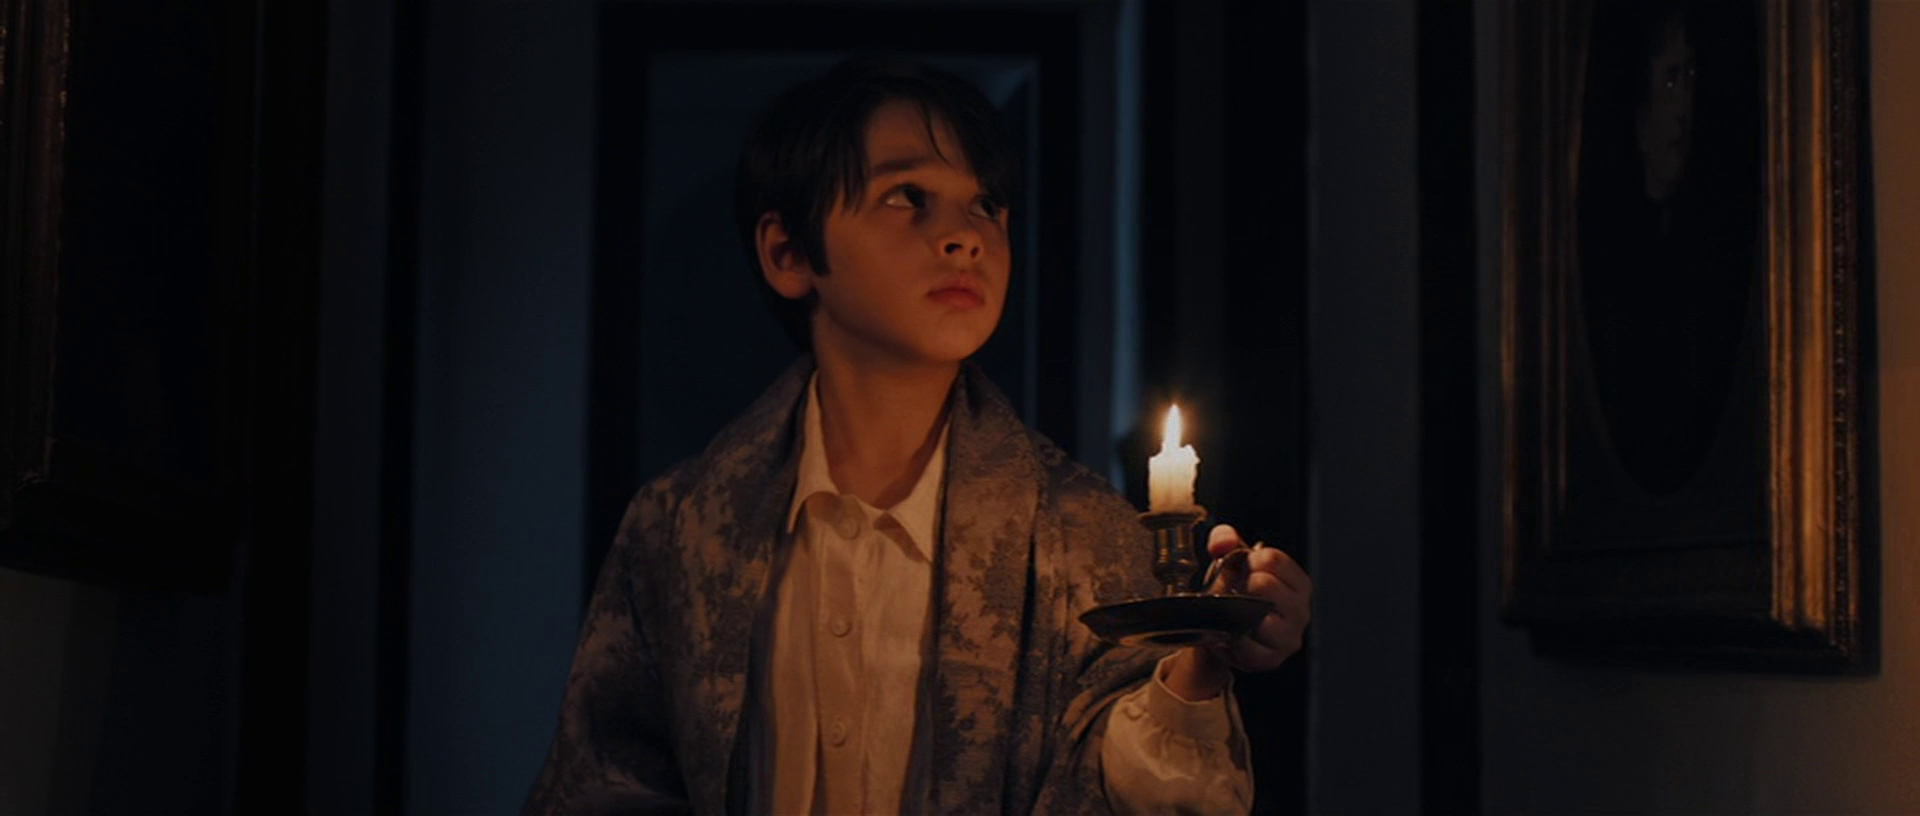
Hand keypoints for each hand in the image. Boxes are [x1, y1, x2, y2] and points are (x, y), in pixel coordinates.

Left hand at [1202, 523, 1311, 672]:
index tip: (1244, 569)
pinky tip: (1231, 631)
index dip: (1249, 561)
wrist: (1224, 628)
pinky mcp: (1271, 659)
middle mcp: (1300, 611)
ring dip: (1238, 612)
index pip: (1273, 560)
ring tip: (1235, 611)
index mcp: (1298, 583)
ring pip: (1259, 617)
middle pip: (1265, 585)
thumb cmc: (1237, 593)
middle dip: (1242, 585)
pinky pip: (1247, 645)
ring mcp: (1288, 637)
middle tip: (1238, 592)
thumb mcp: (1232, 559)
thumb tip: (1223, 541)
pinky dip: (1232, 637)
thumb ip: (1225, 540)